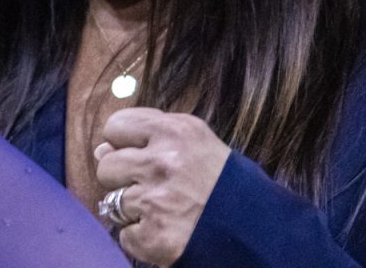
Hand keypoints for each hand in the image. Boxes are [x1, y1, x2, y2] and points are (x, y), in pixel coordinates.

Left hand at [94, 107, 230, 265]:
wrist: (264, 234)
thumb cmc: (230, 186)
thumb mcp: (198, 146)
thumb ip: (151, 140)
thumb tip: (101, 148)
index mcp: (176, 131)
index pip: (116, 126)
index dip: (122, 143)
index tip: (136, 154)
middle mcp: (162, 161)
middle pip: (107, 165)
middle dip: (122, 179)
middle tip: (150, 188)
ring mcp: (156, 199)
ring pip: (112, 202)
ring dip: (132, 211)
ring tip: (162, 212)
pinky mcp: (154, 235)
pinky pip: (124, 235)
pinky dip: (141, 239)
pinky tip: (165, 233)